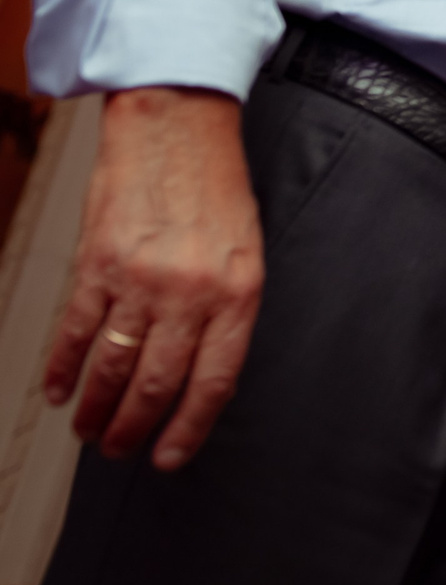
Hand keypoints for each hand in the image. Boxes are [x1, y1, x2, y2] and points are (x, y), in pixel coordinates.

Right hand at [45, 87, 264, 470]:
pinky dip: (64, 369)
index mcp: (238, 292)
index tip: (168, 457)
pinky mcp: (97, 263)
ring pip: (112, 366)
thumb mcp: (246, 254)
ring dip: (97, 409)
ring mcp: (141, 279)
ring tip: (91, 431)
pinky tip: (60, 391)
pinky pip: (76, 331)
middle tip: (120, 450)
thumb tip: (204, 378)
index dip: (187, 429)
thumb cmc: (216, 189)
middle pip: (156, 383)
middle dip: (134, 428)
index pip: (213, 382)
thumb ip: (228, 314)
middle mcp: (191, 290)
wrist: (178, 126)